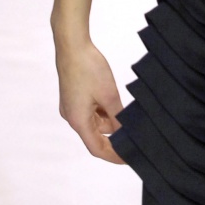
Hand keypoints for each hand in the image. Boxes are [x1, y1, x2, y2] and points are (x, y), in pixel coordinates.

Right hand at [55, 39, 125, 162]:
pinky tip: (116, 105)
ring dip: (109, 122)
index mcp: (78, 120)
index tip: (128, 159)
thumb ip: (116, 116)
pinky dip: (103, 112)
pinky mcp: (73, 96)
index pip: (97, 148)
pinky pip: (90, 111)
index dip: (113, 156)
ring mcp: (71, 106)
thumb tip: (123, 131)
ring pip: (93, 122)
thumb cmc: (88, 68)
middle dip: (113, 138)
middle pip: (94, 135)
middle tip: (133, 139)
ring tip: (128, 119)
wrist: (72, 45)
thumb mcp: (108, 94)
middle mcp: (72, 116)